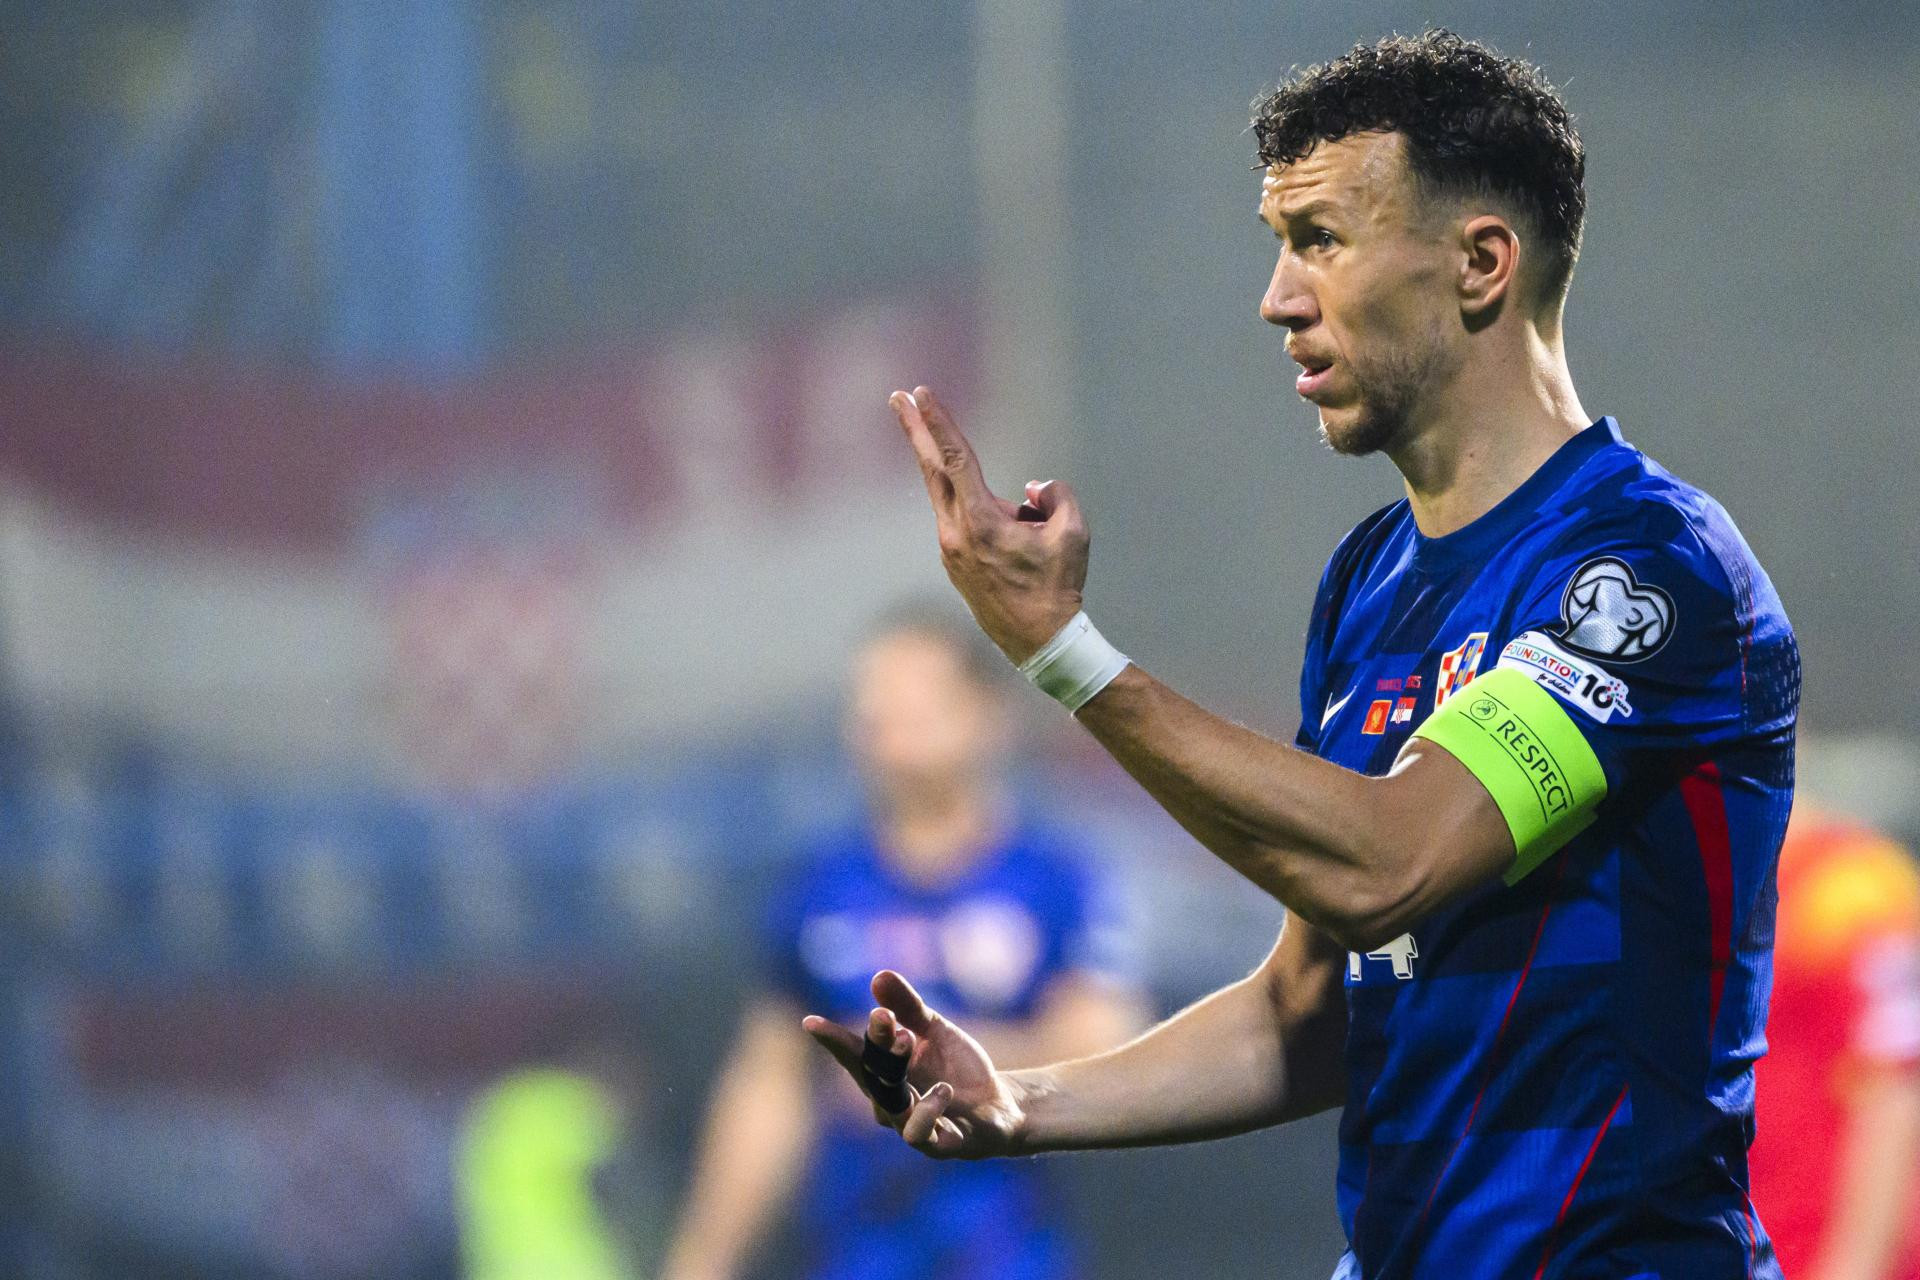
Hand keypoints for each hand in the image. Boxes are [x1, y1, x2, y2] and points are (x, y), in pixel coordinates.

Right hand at [803, 970, 1029, 1159]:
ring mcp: (911, 1126)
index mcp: (884, 1073)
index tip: (810, 1022)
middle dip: (874, 1043)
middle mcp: (890, 1103)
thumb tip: (879, 975)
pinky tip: (943, 1089)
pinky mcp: (939, 1144)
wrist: (1000, 1104)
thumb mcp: (934, 1029)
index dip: (833, 1041)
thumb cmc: (956, 1067)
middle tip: (882, 1016)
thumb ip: (907, 1006)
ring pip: (890, 1106)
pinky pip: (920, 1134)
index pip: (854, 1055)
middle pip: (872, 1074)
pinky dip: (926, 1111)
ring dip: (894, 1073)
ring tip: (908, 1039)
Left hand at [888, 386, 1088, 662]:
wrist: (1039, 643)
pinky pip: (970, 524)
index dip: (938, 422)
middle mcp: (954, 533)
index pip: (953, 458)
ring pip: (961, 501)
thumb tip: (1029, 489)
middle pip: (931, 468)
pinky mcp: (953, 562)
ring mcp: (949, 550)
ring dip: (987, 500)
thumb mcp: (1073, 532)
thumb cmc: (1058, 587)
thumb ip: (1056, 495)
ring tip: (1030, 546)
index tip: (921, 394)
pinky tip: (1023, 558)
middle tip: (898, 397)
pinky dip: (992, 520)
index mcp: (980, 521)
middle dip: (916, 429)